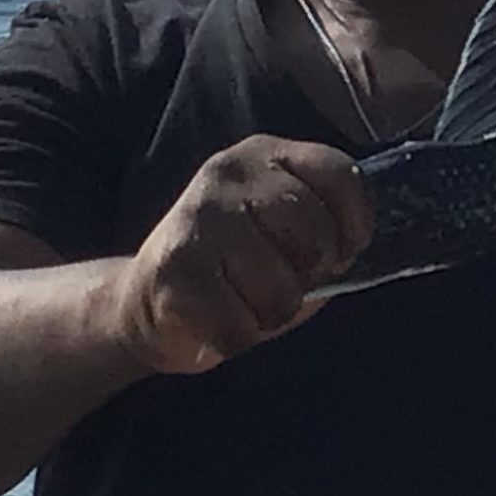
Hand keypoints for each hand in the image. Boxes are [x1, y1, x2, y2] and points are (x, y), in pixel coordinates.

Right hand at [105, 137, 372, 374]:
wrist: (141, 303)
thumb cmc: (231, 273)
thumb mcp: (282, 235)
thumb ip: (321, 229)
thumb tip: (349, 250)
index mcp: (264, 156)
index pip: (338, 173)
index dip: (354, 223)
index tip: (341, 254)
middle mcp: (228, 175)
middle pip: (313, 234)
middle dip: (309, 275)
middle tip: (280, 284)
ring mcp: (198, 219)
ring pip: (279, 289)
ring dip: (270, 315)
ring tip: (244, 303)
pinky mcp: (174, 268)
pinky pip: (239, 325)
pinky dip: (237, 339)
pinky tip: (217, 322)